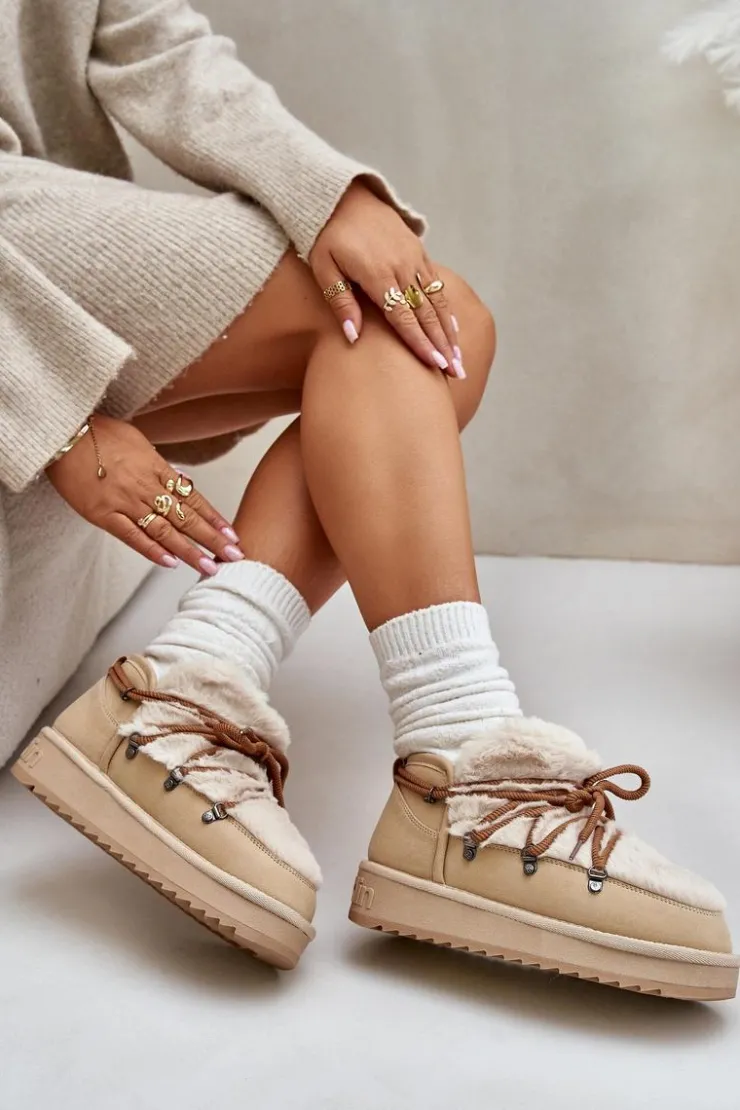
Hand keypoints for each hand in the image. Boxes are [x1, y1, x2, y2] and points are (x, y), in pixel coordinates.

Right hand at [46, 415, 242, 573]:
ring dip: (189, 551)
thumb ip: (160, 464)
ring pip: (164, 530)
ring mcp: (124, 501)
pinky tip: (171, 563)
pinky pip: (131, 536)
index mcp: (156, 467)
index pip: (193, 498)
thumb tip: (181, 480)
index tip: (232, 535)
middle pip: (185, 517)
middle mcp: (145, 486)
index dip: (214, 518)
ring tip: (209, 567)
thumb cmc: (99, 433)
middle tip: (234, 557)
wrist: (63, 432)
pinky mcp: (102, 514)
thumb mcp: (138, 441)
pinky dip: (152, 551)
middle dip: (212, 539)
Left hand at [309, 182, 463, 376]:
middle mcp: (402, 266)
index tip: (434, 365)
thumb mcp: (323, 268)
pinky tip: (453, 328)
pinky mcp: (418, 251)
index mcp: (378, 273)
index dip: (419, 343)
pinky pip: (436, 284)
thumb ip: (340, 302)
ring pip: (437, 301)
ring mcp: (413, 257)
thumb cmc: (325, 235)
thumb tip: (353, 338)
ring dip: (449, 332)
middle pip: (426, 313)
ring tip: (458, 359)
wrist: (341, 194)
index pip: (403, 317)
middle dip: (443, 345)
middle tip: (455, 373)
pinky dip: (446, 309)